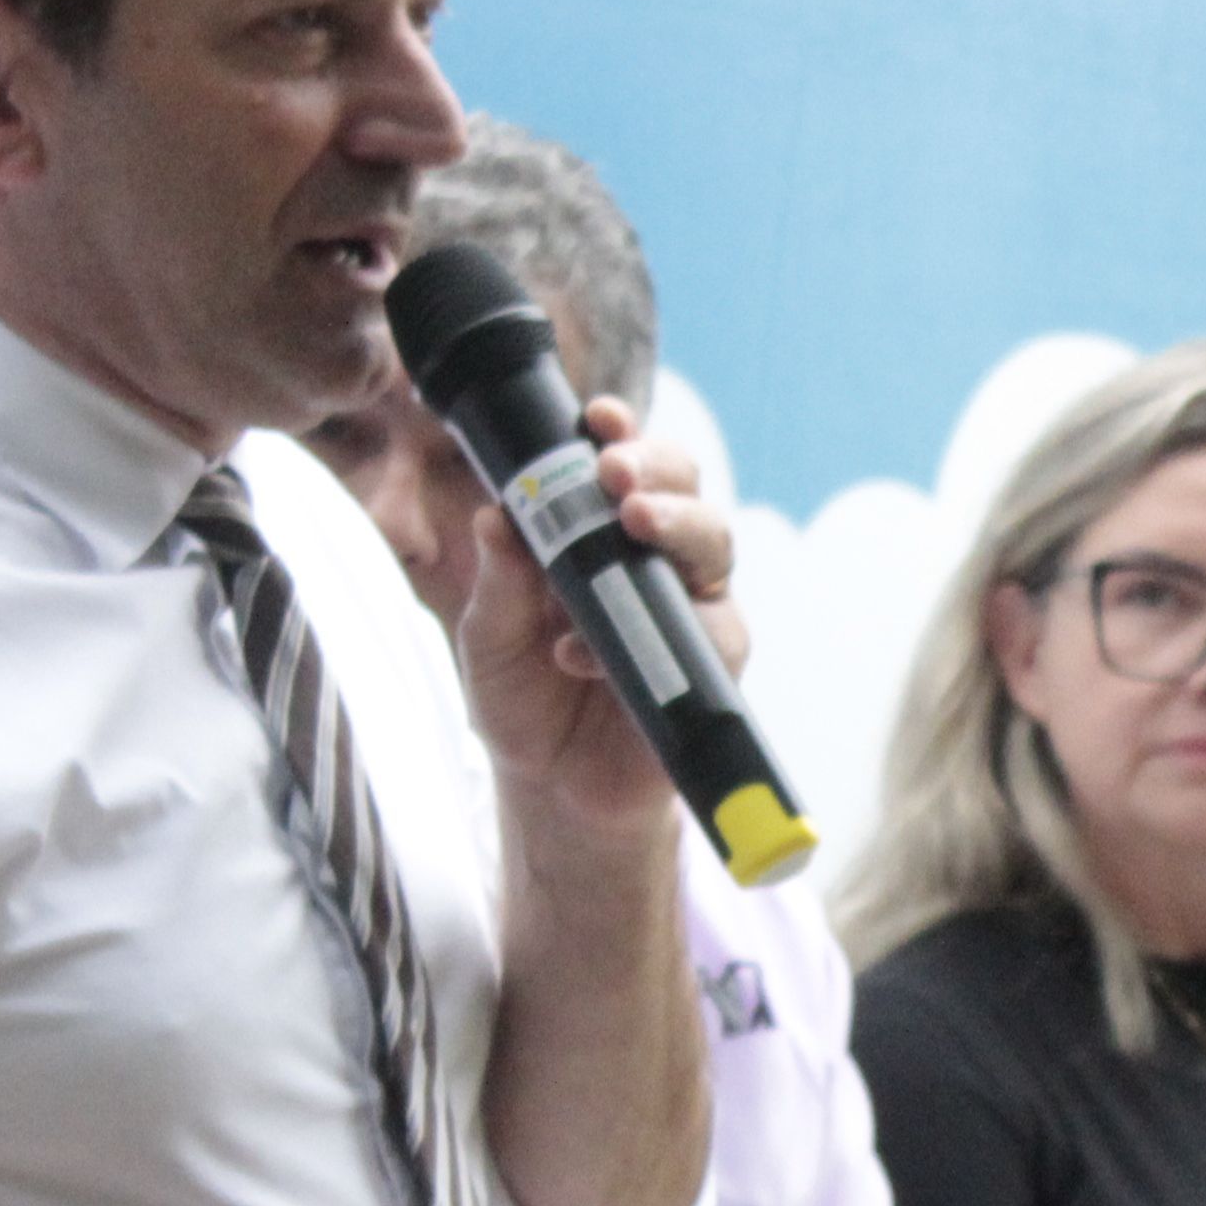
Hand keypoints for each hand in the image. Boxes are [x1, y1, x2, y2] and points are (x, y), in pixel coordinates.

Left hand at [452, 408, 748, 835]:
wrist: (553, 788)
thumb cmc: (524, 699)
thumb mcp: (490, 636)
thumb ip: (499, 580)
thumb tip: (495, 515)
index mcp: (596, 534)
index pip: (619, 465)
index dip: (618, 432)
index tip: (596, 416)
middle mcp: (652, 559)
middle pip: (683, 485)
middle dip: (656, 465)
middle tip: (615, 470)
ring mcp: (689, 606)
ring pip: (714, 541)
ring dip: (679, 522)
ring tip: (632, 522)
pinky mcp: (712, 660)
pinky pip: (709, 626)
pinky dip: (654, 629)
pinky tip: (583, 653)